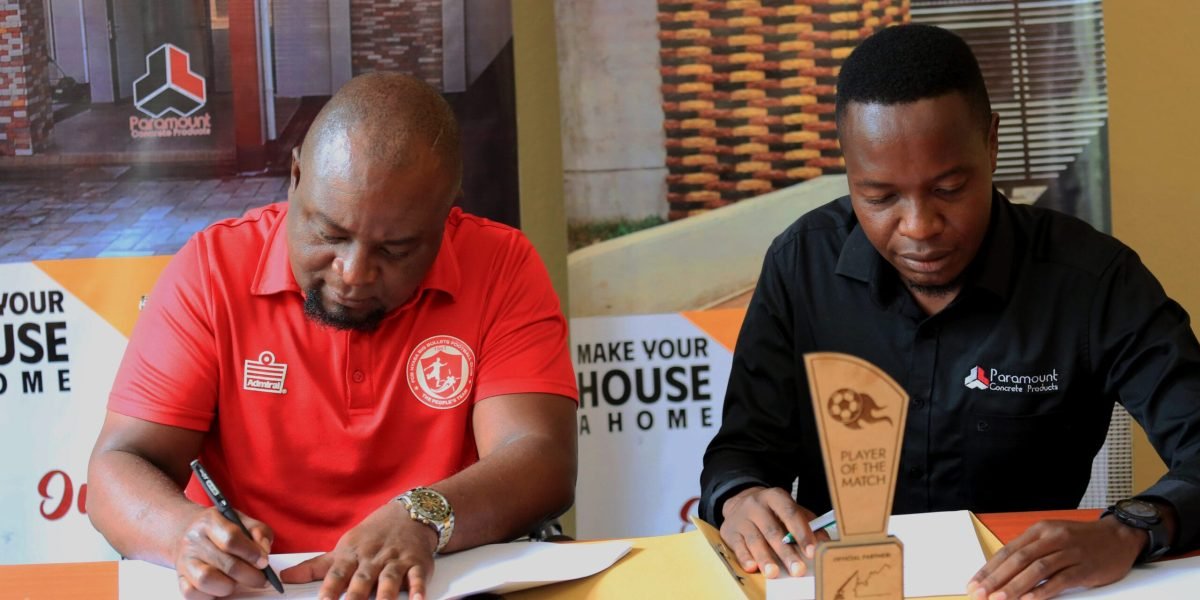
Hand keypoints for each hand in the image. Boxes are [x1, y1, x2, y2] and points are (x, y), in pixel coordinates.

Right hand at [173, 507, 273, 598]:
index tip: (264, 561)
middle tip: (261, 579)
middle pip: (226, 564)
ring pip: (207, 580)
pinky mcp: (180, 578)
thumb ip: (259, 531)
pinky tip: (220, 587)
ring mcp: (185, 561)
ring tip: (237, 582)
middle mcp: (194, 540)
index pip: (232, 539)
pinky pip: (192, 593)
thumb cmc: (221, 529)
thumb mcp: (242, 520)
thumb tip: (263, 549)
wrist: (188, 532)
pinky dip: (210, 595)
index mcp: (210, 521)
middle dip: (250, 575)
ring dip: (229, 586)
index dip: (251, 553)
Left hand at [281, 502, 437, 599]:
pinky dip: (418, 589)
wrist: (409, 514)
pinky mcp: (417, 564)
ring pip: (389, 580)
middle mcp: (373, 559)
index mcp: (352, 555)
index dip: (329, 589)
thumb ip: (315, 567)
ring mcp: (396, 561)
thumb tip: (285, 578)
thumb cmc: (372, 536)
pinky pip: (418, 578)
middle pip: (362, 580)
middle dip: (355, 597)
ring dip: (385, 595)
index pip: (337, 574)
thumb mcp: (344, 547)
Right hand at [719, 486, 830, 578]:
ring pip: (754, 539)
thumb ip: (809, 525)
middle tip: (797, 570)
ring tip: (774, 573)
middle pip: (772, 530)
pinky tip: (753, 567)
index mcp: (775, 496)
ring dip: (765, 558)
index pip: (790, 513)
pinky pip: (738, 546)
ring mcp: (741, 518)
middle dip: (786, 552)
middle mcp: (756, 505)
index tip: (811, 551)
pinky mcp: (729, 531)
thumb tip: (825, 544)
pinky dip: (745, 557)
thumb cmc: (772, 512)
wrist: (740, 503)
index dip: (801, 532)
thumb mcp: (791, 511)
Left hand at [967, 517, 1145, 598]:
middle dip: (996, 579)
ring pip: (1036, 570)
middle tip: (979, 594)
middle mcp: (1053, 539)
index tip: (974, 583)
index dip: (989, 568)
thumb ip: (1030, 551)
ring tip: (999, 599)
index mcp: (1040, 530)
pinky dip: (1042, 591)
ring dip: (1015, 586)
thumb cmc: (1081, 540)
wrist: (1120, 537)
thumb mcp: (1052, 537)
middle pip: (1018, 560)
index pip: (1008, 551)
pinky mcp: (1085, 568)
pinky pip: (1060, 580)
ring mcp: (1070, 553)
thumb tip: (1002, 572)